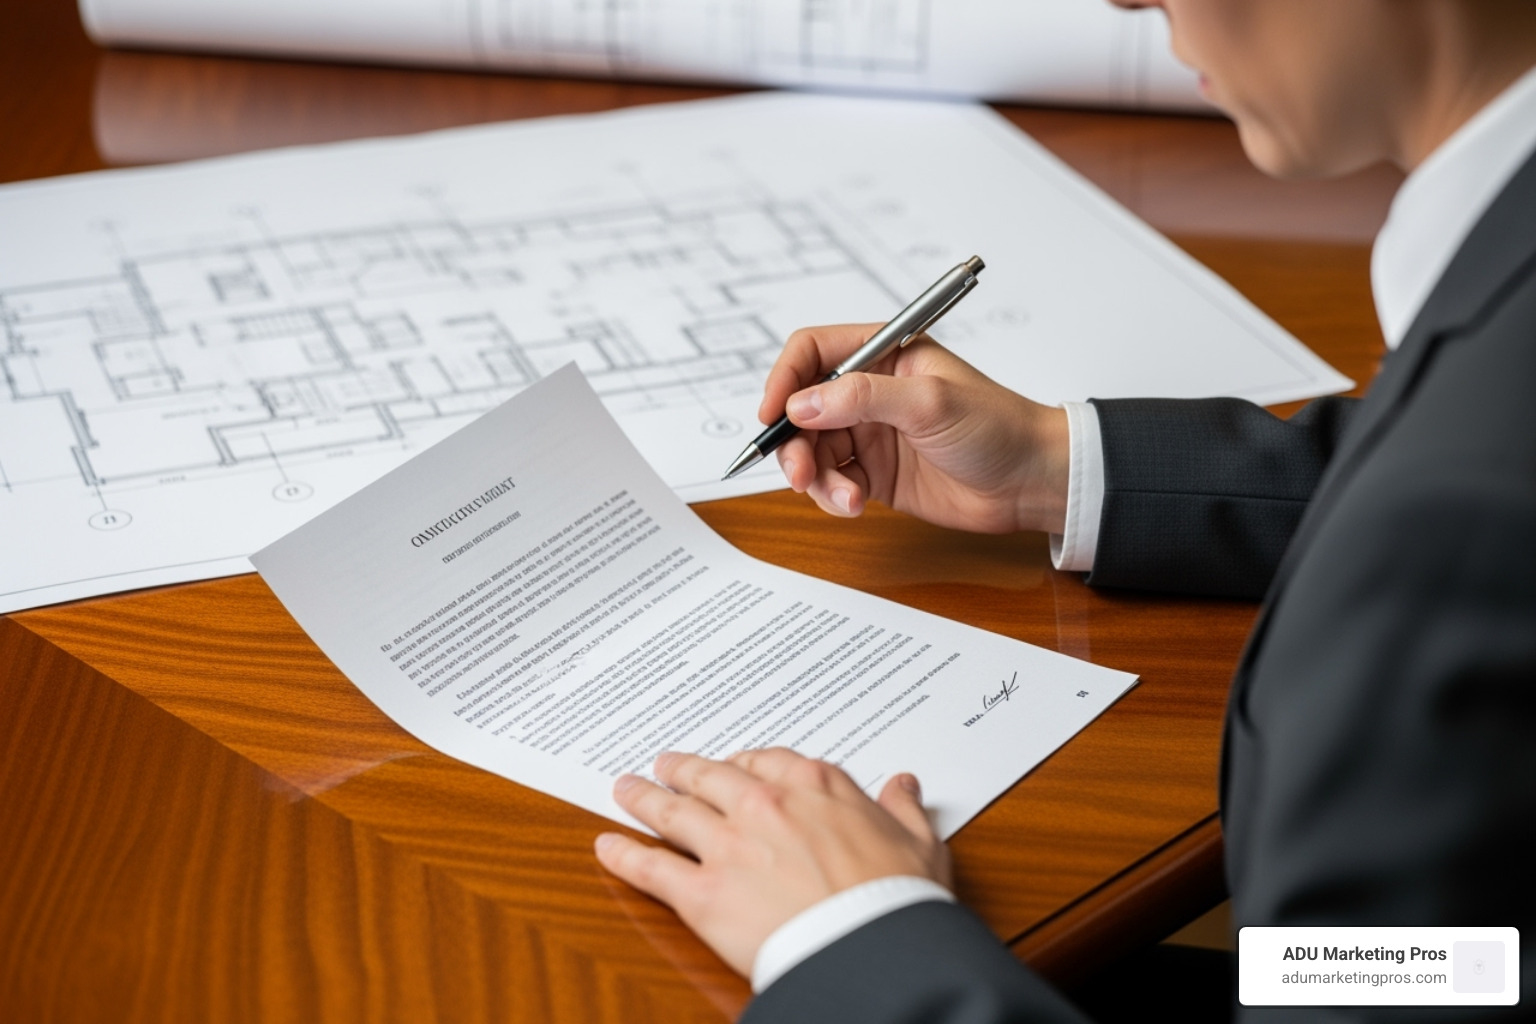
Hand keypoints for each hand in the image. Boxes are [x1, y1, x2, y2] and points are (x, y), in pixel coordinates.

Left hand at [594, 748, 951, 976]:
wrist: (873, 949)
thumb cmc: (899, 901)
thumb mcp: (919, 845)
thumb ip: (904, 810)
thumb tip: (904, 785)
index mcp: (816, 787)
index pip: (768, 760)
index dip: (746, 762)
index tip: (736, 764)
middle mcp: (765, 806)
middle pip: (710, 777)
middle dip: (682, 770)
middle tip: (663, 765)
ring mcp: (730, 846)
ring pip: (673, 811)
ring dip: (643, 798)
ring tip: (625, 788)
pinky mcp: (704, 893)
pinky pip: (652, 868)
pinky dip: (624, 854)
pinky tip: (605, 846)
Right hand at [761, 323, 1070, 534]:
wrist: (1031, 482)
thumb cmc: (997, 427)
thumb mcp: (930, 402)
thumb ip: (862, 398)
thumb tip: (802, 404)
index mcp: (884, 354)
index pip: (813, 352)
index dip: (785, 379)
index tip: (773, 414)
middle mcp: (870, 390)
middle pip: (802, 408)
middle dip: (794, 442)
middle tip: (801, 472)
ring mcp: (871, 432)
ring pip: (813, 450)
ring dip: (816, 477)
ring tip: (846, 497)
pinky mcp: (875, 473)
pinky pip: (833, 481)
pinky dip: (834, 496)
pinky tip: (857, 505)